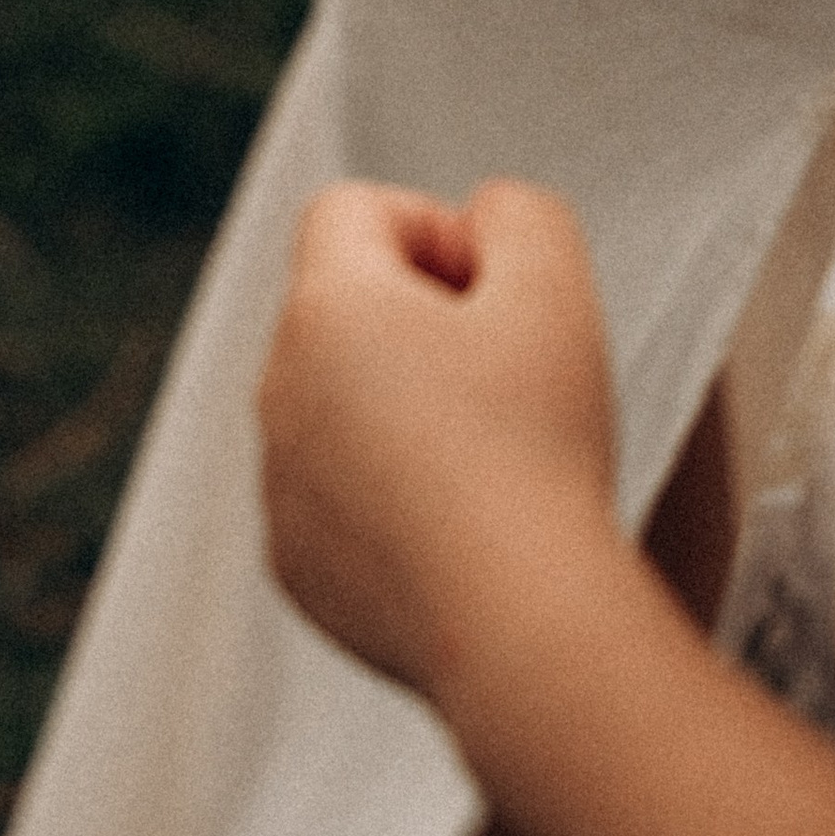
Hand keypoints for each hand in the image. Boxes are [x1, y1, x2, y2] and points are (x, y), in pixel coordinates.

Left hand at [257, 179, 617, 706]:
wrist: (522, 624)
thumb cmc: (538, 451)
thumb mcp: (558, 285)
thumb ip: (520, 215)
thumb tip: (485, 220)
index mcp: (324, 307)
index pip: (352, 211)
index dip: (436, 230)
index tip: (496, 295)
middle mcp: (276, 388)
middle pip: (341, 309)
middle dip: (421, 321)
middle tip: (508, 375)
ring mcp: (278, 483)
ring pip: (338, 407)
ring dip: (404, 410)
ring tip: (493, 459)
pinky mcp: (296, 564)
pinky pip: (337, 499)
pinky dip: (391, 500)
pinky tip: (465, 529)